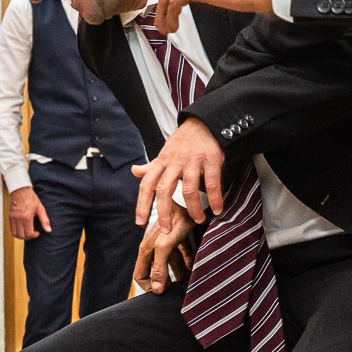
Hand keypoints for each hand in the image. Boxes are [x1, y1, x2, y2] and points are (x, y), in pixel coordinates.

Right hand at [7, 186, 49, 240]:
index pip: (28, 233)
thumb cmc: (31, 199)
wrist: (21, 191)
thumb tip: (48, 230)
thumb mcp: (41, 209)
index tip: (38, 233)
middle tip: (33, 233)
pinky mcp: (10, 217)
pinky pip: (11, 229)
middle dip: (28, 237)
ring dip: (21, 236)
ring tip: (27, 232)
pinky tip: (22, 228)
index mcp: (26, 217)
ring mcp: (13, 218)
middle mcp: (18, 219)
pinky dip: (16, 232)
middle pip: (21, 236)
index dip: (34, 236)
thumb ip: (45, 221)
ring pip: (15, 234)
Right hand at [134, 210, 196, 294]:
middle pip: (157, 271)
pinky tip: (196, 267)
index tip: (163, 294)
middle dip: (166, 282)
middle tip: (178, 291)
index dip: (149, 287)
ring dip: (179, 273)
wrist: (194, 195)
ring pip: (171, 264)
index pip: (141, 275)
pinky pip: (183, 253)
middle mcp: (155, 245)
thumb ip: (159, 266)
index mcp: (147, 248)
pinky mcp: (182, 235)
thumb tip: (157, 290)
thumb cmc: (178, 218)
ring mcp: (168, 240)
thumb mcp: (166, 244)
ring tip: (189, 281)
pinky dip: (188, 262)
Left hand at [135, 117, 227, 236]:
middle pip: (164, 189)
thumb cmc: (184, 141)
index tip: (140, 222)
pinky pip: (212, 183)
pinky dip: (215, 198)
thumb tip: (134, 171)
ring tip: (198, 220)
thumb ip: (151, 166)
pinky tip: (218, 209)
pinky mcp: (210, 160)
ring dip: (193, 208)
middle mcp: (174, 162)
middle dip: (164, 212)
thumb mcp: (165, 152)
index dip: (142, 204)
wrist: (205, 122)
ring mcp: (192, 161)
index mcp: (162, 162)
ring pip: (188, 189)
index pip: (147, 184)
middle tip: (167, 230)